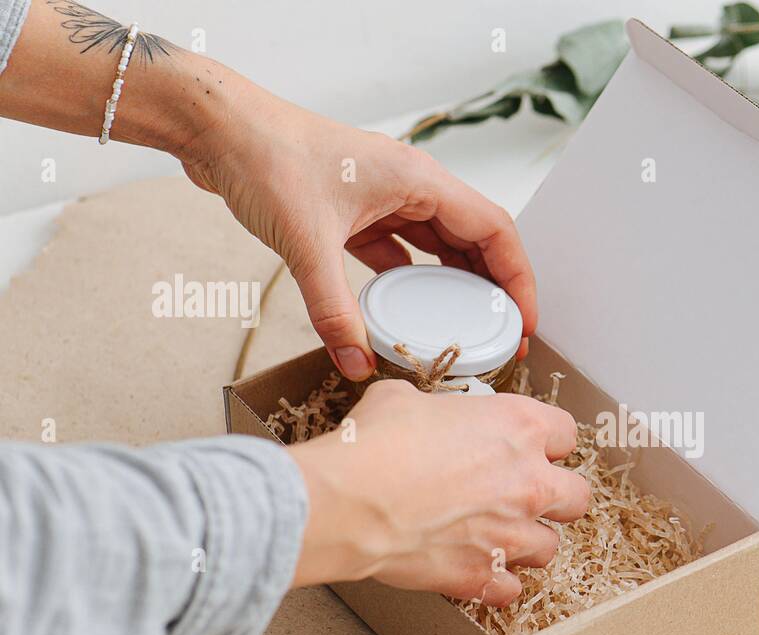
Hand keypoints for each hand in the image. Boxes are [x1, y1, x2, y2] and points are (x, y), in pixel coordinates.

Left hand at [175, 67, 537, 381]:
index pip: (494, 230)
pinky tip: (407, 311)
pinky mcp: (357, 210)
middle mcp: (412, 185)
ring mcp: (385, 197)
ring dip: (455, 286)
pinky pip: (401, 249)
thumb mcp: (307, 244)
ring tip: (464, 329)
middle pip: (475, 240)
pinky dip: (410, 281)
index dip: (518, 279)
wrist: (218, 130)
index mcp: (420, 179)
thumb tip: (357, 363)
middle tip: (501, 337)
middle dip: (494, 289)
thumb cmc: (266, 158)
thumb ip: (334, 312)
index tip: (523, 322)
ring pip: (440, 246)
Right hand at [286, 381, 588, 603]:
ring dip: (527, 543)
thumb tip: (422, 416)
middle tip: (526, 498)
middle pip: (576, 497)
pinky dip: (496, 583)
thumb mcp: (403, 400)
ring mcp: (512, 534)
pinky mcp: (484, 576)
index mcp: (518, 427)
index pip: (566, 434)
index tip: (531, 449)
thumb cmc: (374, 446)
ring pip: (549, 548)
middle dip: (556, 498)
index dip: (548, 443)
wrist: (349, 503)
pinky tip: (475, 570)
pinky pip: (510, 589)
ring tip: (498, 538)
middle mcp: (529, 482)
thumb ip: (434, 410)